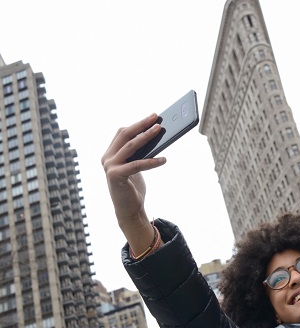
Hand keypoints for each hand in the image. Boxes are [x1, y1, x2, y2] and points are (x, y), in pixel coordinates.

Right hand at [101, 113, 166, 252]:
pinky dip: (151, 161)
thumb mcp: (136, 165)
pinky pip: (136, 164)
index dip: (138, 123)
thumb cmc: (134, 186)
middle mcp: (107, 157)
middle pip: (125, 135)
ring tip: (160, 130)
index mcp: (110, 153)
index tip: (153, 116)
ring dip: (147, 137)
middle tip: (157, 118)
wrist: (129, 210)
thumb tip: (157, 135)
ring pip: (130, 146)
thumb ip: (141, 152)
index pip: (123, 132)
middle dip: (142, 125)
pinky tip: (164, 159)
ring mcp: (109, 167)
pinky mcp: (115, 176)